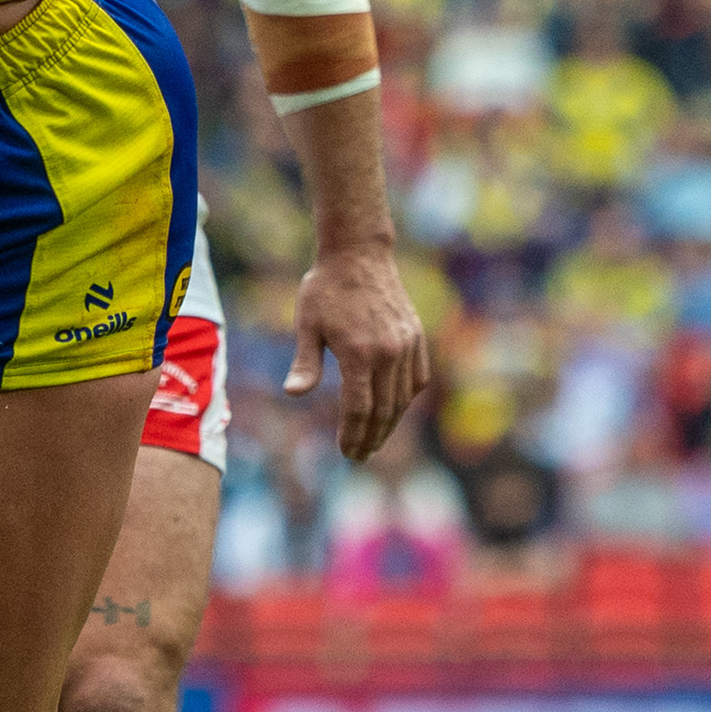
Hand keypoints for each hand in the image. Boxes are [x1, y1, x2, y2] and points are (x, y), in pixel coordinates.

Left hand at [285, 240, 430, 462]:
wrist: (359, 254)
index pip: (359, 408)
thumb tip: (293, 394)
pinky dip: (407, 399)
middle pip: (384, 410)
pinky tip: (395, 411)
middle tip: (360, 457)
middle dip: (372, 438)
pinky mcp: (416, 337)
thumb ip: (304, 362)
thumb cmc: (325, 289)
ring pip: (402, 398)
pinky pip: (417, 379)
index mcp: (359, 353)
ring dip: (390, 424)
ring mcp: (407, 345)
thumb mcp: (307, 324)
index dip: (353, 434)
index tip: (347, 452)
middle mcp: (388, 353)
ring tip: (375, 441)